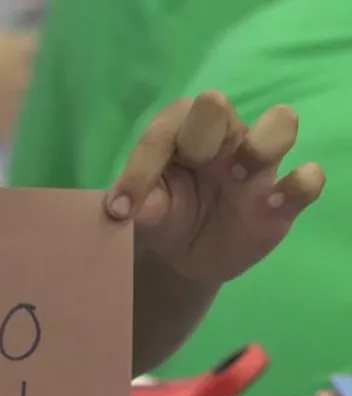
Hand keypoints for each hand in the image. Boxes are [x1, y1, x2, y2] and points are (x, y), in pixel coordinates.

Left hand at [107, 91, 325, 284]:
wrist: (186, 256)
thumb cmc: (165, 214)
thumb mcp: (144, 212)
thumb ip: (137, 204)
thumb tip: (125, 208)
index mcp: (180, 133)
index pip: (164, 130)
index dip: (141, 167)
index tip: (120, 209)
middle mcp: (222, 137)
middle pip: (218, 106)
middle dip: (203, 129)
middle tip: (194, 163)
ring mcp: (257, 164)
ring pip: (280, 122)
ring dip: (260, 144)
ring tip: (238, 176)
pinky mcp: (281, 197)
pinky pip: (308, 178)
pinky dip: (299, 185)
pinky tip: (271, 205)